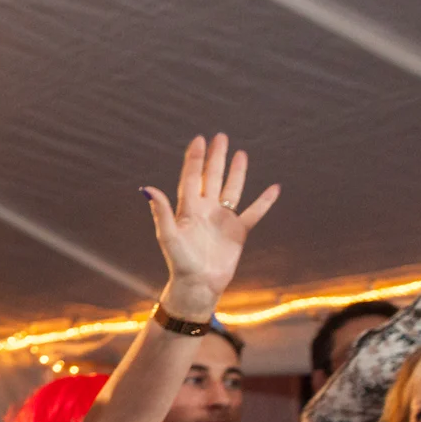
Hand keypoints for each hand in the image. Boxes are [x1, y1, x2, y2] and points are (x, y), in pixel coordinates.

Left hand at [142, 134, 277, 316]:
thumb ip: (161, 211)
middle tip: (220, 136)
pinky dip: (264, 201)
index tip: (199, 138)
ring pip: (232, 189)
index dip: (195, 158)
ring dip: (236, 172)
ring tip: (241, 153)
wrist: (198, 284)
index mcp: (188, 208)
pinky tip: (274, 188)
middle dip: (215, 157)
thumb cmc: (180, 262)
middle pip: (211, 177)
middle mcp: (205, 210)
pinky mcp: (238, 232)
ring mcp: (223, 219)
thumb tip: (147, 188)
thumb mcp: (168, 236)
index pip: (191, 176)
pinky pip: (254, 212)